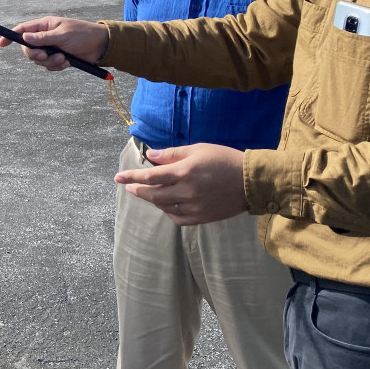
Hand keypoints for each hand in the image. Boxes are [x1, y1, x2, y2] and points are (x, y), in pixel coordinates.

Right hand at [0, 17, 109, 71]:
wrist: (101, 46)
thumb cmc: (83, 34)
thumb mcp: (62, 34)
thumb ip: (43, 38)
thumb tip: (24, 37)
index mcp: (44, 26)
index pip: (22, 30)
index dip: (10, 36)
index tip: (1, 44)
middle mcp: (45, 37)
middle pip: (28, 49)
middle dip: (35, 55)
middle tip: (45, 56)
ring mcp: (51, 48)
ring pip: (38, 60)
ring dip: (49, 62)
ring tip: (63, 59)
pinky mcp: (58, 58)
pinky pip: (49, 66)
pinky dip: (57, 66)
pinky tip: (67, 62)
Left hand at [115, 143, 247, 224]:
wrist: (251, 181)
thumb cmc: (224, 159)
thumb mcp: (198, 149)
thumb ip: (172, 154)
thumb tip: (150, 156)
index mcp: (184, 171)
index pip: (150, 176)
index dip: (132, 177)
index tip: (118, 177)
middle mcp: (187, 191)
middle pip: (153, 194)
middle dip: (137, 190)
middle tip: (129, 186)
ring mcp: (195, 206)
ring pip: (164, 207)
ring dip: (152, 200)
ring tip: (148, 192)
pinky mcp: (202, 217)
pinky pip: (178, 218)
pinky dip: (168, 211)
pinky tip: (166, 205)